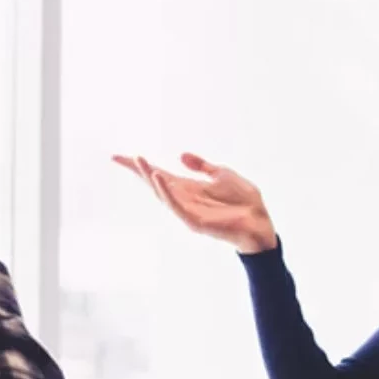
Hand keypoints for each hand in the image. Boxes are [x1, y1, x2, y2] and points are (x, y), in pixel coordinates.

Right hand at [113, 153, 277, 253]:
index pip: (160, 174)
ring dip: (150, 177)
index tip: (119, 156)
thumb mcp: (223, 175)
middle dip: (138, 170)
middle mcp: (185, 199)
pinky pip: (177, 206)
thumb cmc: (244, 202)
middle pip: (155, 183)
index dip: (142, 166)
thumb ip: (202, 166)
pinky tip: (159, 178)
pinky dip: (166, 192)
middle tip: (118, 157)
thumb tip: (180, 155)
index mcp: (190, 188)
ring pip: (162, 193)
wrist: (261, 223)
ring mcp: (188, 211)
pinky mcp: (195, 221)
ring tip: (138, 160)